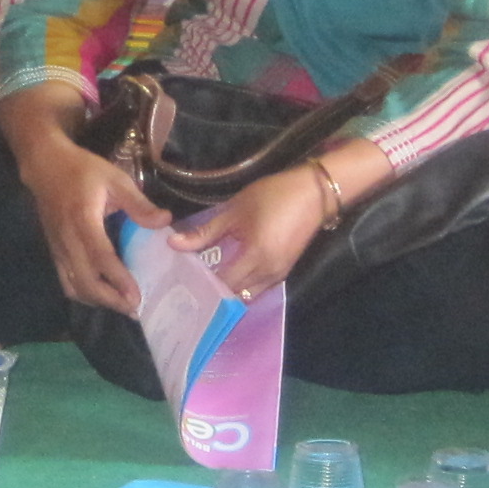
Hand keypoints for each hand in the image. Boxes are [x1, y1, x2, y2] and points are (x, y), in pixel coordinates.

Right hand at [16, 134, 167, 317]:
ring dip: (97, 301)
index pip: (101, 257)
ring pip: (74, 286)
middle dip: (110, 300)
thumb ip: (139, 204)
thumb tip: (165, 221)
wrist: (44, 166)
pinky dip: (84, 293)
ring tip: (122, 306)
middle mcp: (68, 240)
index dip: (118, 279)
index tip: (136, 297)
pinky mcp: (54, 252)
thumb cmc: (82, 170)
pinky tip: (102, 295)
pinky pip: (66, 281)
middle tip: (135, 309)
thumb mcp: (115, 179)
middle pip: (85, 281)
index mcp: (84, 221)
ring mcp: (58, 248)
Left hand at [170, 165, 322, 299]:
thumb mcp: (236, 211)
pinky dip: (245, 283)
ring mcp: (280, 275)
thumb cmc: (274, 196)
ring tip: (208, 277)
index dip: (202, 284)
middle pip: (235, 295)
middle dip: (214, 292)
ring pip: (249, 294)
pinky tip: (231, 270)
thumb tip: (173, 244)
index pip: (222, 284)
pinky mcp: (286, 270)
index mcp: (255, 257)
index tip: (182, 279)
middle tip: (191, 282)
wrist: (315, 192)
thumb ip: (205, 232)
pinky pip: (260, 287)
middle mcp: (269, 273)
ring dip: (230, 290)